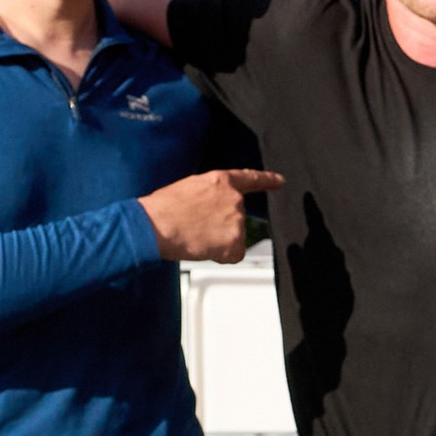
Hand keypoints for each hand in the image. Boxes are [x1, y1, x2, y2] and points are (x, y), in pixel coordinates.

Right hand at [142, 166, 283, 263]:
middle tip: (195, 228)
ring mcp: (236, 221)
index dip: (266, 180)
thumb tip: (208, 212)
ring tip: (194, 236)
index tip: (279, 181)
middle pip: (236, 218)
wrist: (156, 225)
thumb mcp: (187, 189)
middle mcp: (234, 199)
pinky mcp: (235, 242)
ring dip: (217, 242)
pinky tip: (202, 248)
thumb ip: (207, 196)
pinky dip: (220, 256)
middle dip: (220, 226)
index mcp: (220, 181)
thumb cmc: (162, 209)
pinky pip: (233, 255)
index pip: (249, 178)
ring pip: (234, 238)